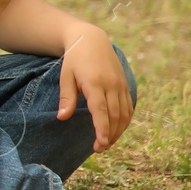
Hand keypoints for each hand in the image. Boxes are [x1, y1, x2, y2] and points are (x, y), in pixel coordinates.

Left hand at [57, 26, 132, 151]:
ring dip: (118, 131)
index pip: (101, 111)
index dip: (102, 129)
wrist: (92, 40)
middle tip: (100, 149)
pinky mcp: (125, 85)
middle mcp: (111, 85)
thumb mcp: (65, 76)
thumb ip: (66, 98)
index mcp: (95, 83)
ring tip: (107, 143)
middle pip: (114, 116)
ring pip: (124, 114)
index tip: (101, 144)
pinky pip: (129, 107)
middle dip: (109, 135)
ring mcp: (121, 85)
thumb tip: (62, 118)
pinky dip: (125, 121)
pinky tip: (116, 130)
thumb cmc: (74, 60)